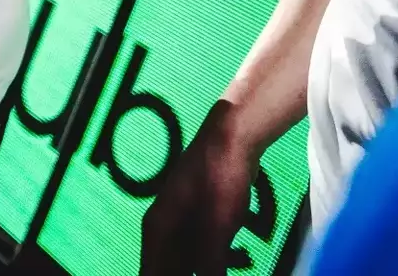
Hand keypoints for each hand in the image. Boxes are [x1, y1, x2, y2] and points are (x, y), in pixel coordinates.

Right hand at [140, 106, 259, 275]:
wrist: (232, 136)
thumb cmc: (219, 176)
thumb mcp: (218, 227)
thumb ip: (211, 263)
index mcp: (157, 229)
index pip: (150, 273)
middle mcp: (165, 225)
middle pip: (173, 267)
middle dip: (195, 275)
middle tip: (221, 272)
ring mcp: (184, 219)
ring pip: (194, 258)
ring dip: (216, 267)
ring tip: (243, 261)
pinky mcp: (203, 214)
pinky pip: (210, 245)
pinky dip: (226, 253)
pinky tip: (246, 250)